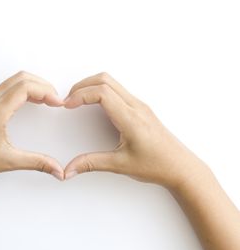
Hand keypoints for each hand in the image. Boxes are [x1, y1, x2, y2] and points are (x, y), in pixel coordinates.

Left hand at [0, 71, 64, 188]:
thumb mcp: (8, 161)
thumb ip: (37, 162)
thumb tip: (58, 170)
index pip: (25, 87)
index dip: (46, 91)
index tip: (58, 102)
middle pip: (21, 78)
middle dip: (42, 85)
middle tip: (55, 99)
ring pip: (14, 80)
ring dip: (33, 85)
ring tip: (47, 100)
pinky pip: (7, 87)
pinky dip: (23, 89)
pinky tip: (31, 101)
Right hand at [63, 72, 204, 187]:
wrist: (181, 167)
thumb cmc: (157, 165)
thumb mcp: (120, 165)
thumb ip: (91, 163)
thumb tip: (69, 169)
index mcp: (131, 118)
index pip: (102, 93)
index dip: (81, 95)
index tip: (68, 105)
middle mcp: (136, 106)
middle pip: (105, 80)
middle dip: (82, 85)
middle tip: (69, 99)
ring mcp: (139, 105)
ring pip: (111, 82)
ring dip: (91, 86)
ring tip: (78, 100)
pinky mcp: (139, 108)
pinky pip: (118, 90)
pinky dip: (101, 90)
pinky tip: (94, 103)